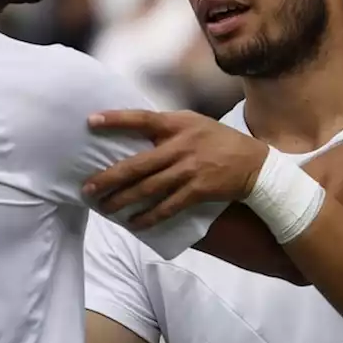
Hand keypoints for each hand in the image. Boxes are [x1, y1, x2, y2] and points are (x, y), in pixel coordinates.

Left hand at [83, 110, 267, 228]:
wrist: (254, 164)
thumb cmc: (218, 141)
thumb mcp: (194, 123)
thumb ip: (167, 127)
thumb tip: (134, 132)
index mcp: (178, 124)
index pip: (142, 118)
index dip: (116, 120)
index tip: (91, 121)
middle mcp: (181, 145)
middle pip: (138, 164)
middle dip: (109, 178)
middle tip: (88, 189)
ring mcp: (190, 169)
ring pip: (148, 189)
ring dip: (123, 201)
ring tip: (105, 208)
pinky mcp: (198, 190)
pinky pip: (168, 207)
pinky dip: (149, 217)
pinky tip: (134, 223)